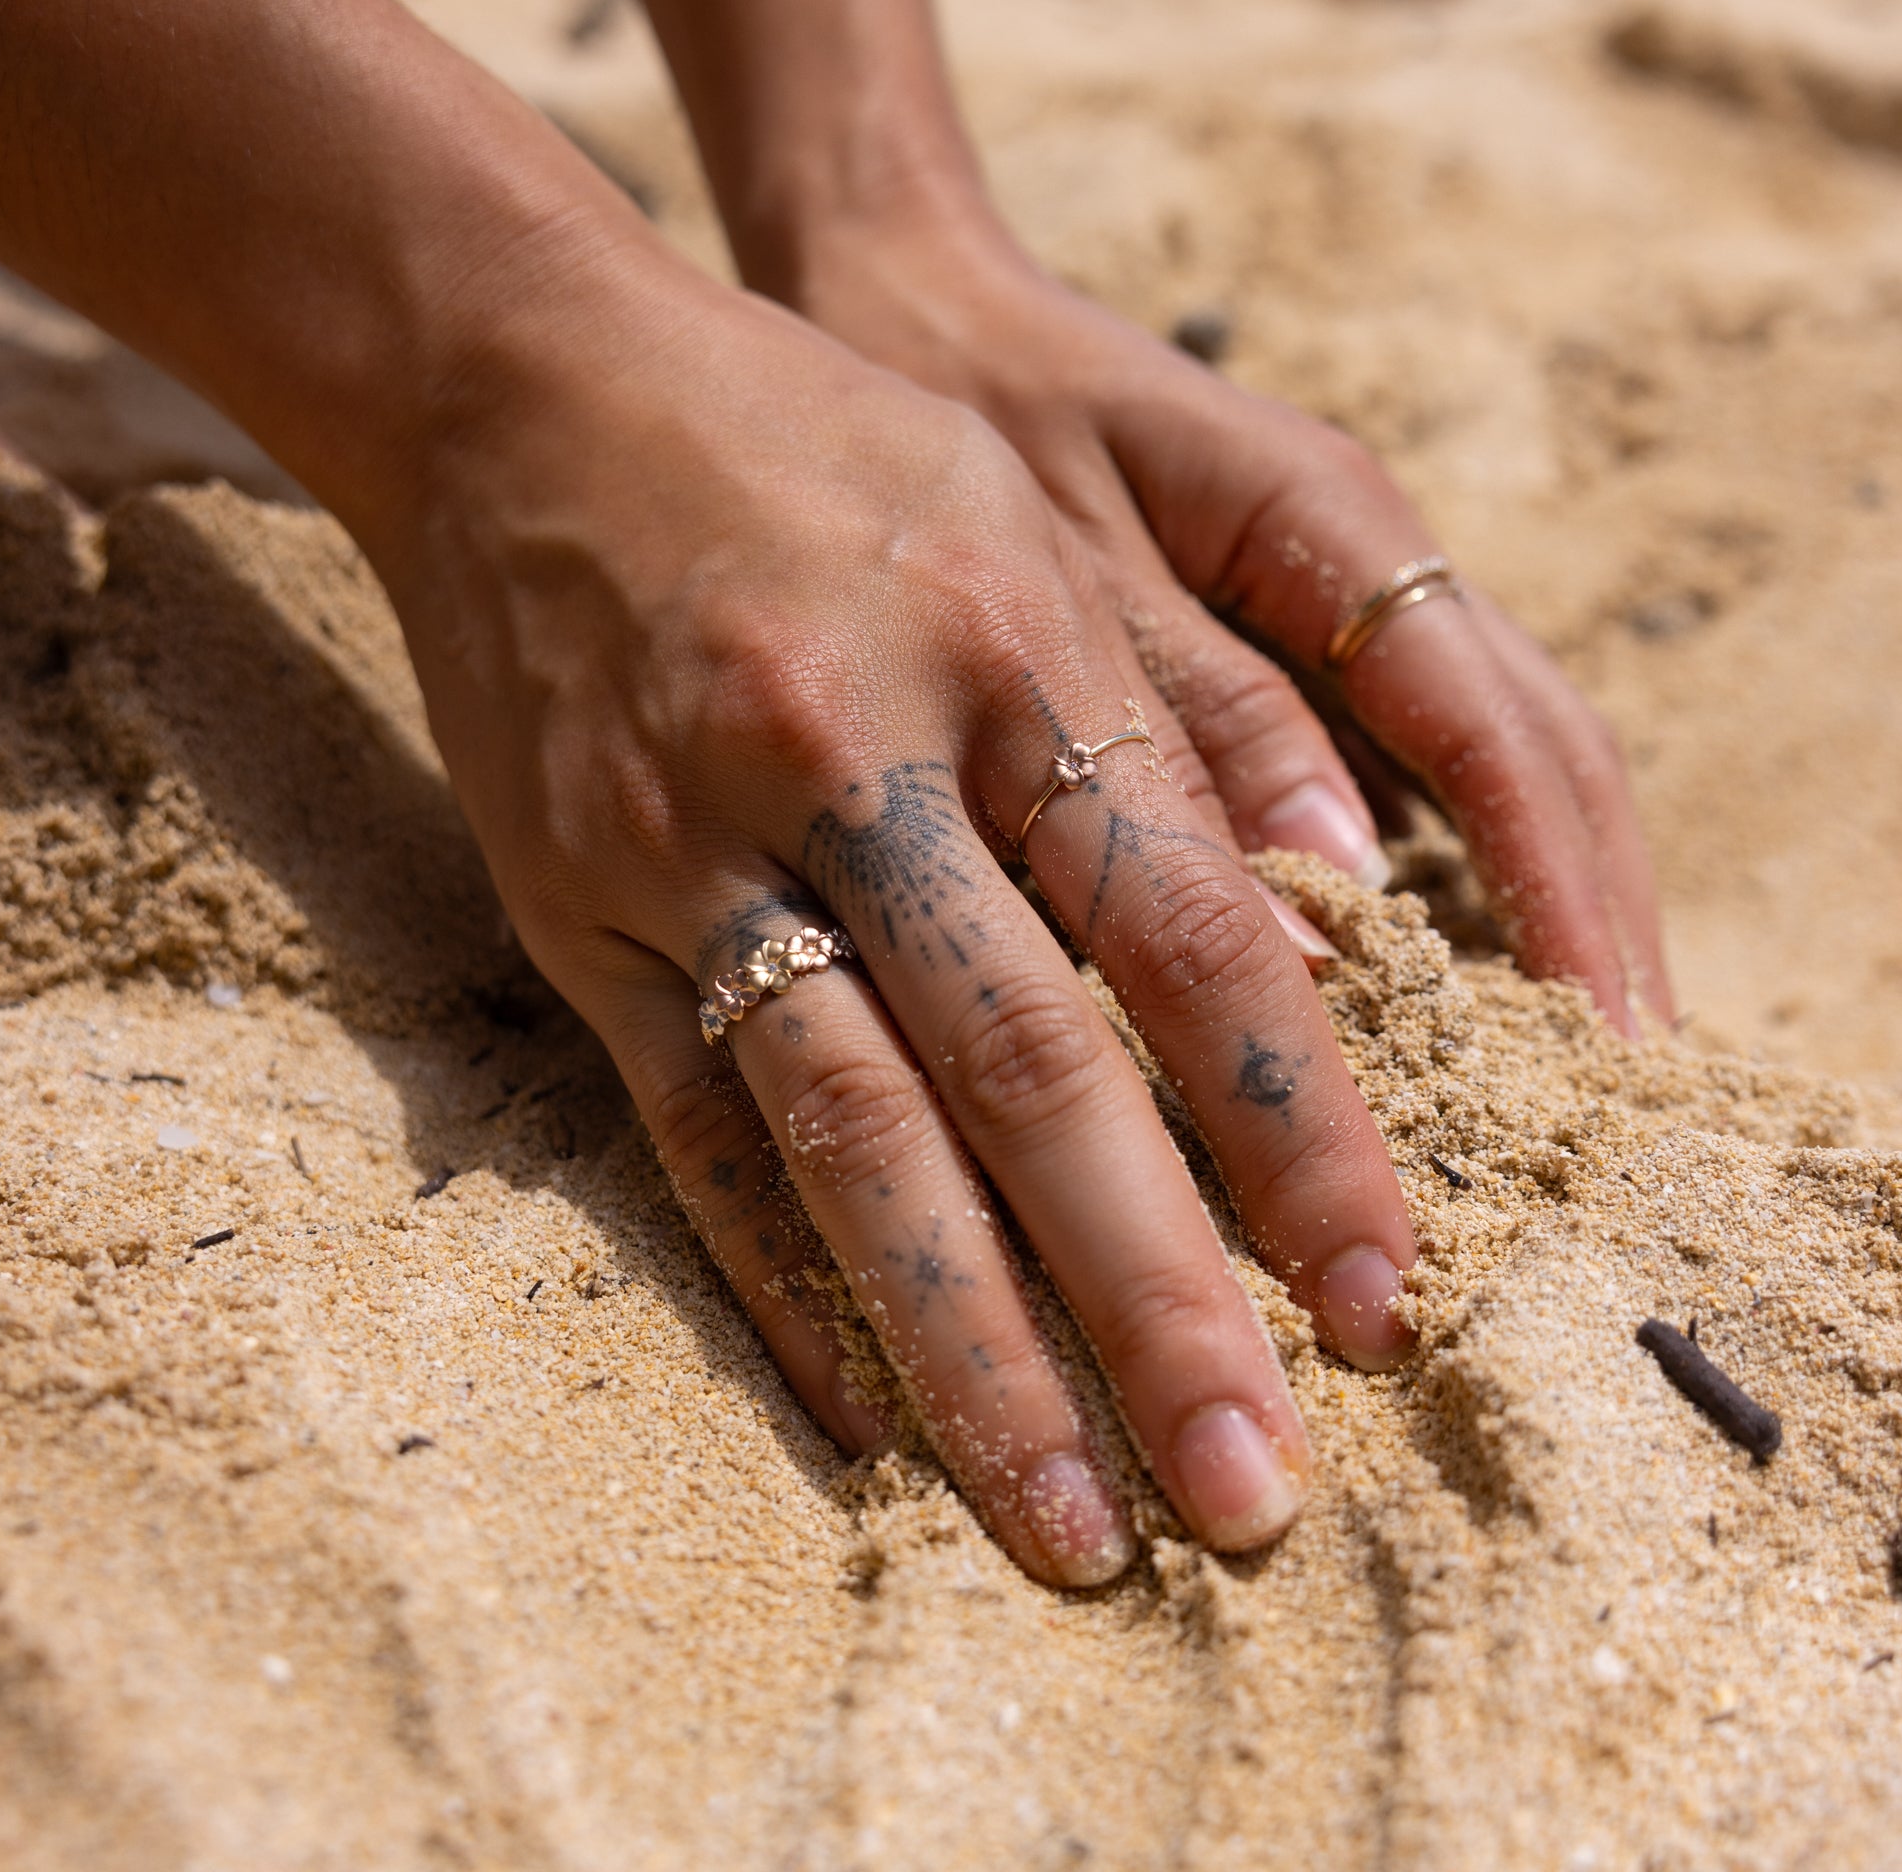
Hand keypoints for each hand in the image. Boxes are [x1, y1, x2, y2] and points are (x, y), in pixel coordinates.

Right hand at [373, 247, 1421, 1586]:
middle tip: (1258, 1494)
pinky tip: (865, 1417)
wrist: (523, 377)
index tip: (1378, 1300)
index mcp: (1011, 651)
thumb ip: (1156, 716)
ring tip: (1074, 1525)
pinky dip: (781, 1278)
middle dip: (1153, 1299)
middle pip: (1031, 1070)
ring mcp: (697, 843)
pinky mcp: (575, 905)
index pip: (1192, 932)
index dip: (1296, 1126)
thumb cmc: (817, 441)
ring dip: (972, 1350)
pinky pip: (687, 1126)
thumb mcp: (1015, 521)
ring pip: (854, 1135)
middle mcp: (857, 760)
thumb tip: (1324, 905)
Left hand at [779, 206, 1673, 1032]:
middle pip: (1543, 752)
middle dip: (1598, 917)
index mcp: (1331, 521)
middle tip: (1631, 1089)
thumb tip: (1348, 894)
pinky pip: (1403, 760)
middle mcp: (1369, 558)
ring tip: (1567, 1059)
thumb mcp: (1061, 563)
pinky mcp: (1290, 629)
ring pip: (1493, 762)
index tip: (1610, 1037)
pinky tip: (1440, 972)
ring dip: (1546, 901)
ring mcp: (1341, 596)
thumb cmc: (962, 407)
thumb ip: (1196, 719)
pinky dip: (1446, 867)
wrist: (904, 290)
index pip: (1498, 731)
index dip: (1564, 892)